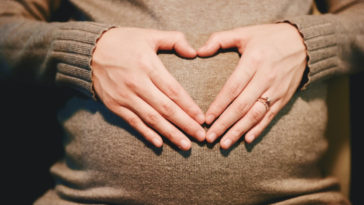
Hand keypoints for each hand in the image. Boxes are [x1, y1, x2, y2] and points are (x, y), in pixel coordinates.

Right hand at [92, 27, 204, 150]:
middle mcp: (136, 83)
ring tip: (186, 145)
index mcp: (148, 65)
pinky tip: (159, 144)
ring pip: (152, 119)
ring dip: (170, 133)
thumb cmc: (124, 41)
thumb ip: (174, 40)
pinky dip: (146, 134)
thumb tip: (194, 52)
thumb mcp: (149, 35)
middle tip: (201, 137)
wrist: (89, 50)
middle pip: (166, 109)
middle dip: (185, 124)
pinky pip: (133, 122)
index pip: (173, 90)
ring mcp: (124, 96)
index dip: (189, 106)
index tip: (202, 119)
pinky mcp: (114, 105)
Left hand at [198, 23, 306, 148]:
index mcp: (254, 61)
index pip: (233, 87)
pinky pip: (270, 116)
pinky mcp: (284, 98)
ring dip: (239, 131)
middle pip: (242, 106)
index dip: (219, 105)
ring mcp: (276, 90)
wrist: (304, 43)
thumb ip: (219, 40)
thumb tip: (198, 51)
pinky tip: (247, 140)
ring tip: (224, 144)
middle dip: (224, 124)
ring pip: (255, 115)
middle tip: (210, 138)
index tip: (206, 119)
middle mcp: (266, 78)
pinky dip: (259, 129)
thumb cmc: (268, 37)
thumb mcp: (244, 32)